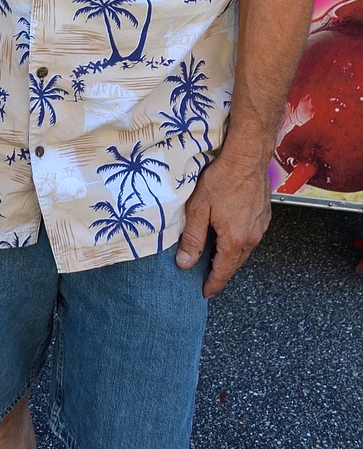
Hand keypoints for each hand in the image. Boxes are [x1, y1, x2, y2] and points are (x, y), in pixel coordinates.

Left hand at [175, 154, 270, 297]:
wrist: (246, 158)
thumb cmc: (222, 179)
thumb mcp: (198, 208)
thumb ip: (192, 238)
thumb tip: (185, 262)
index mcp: (235, 239)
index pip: (223, 271)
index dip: (213, 283)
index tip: (205, 291)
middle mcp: (251, 237)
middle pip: (235, 263)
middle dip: (222, 271)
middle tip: (207, 275)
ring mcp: (260, 226)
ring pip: (244, 249)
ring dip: (231, 255)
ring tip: (216, 255)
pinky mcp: (264, 215)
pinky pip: (251, 235)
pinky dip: (239, 240)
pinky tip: (229, 233)